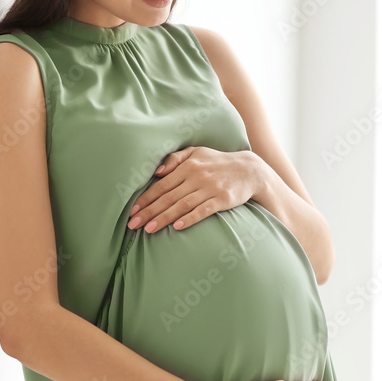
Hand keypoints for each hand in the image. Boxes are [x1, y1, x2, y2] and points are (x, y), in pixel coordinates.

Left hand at [127, 146, 262, 233]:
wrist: (249, 170)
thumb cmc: (218, 162)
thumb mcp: (197, 152)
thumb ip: (176, 158)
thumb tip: (157, 172)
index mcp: (188, 166)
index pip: (162, 185)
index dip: (146, 198)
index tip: (132, 210)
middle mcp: (197, 176)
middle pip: (168, 197)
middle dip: (149, 211)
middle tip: (133, 224)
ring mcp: (210, 188)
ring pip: (182, 205)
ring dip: (164, 218)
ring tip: (149, 229)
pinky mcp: (222, 199)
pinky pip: (203, 210)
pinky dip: (190, 218)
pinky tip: (178, 227)